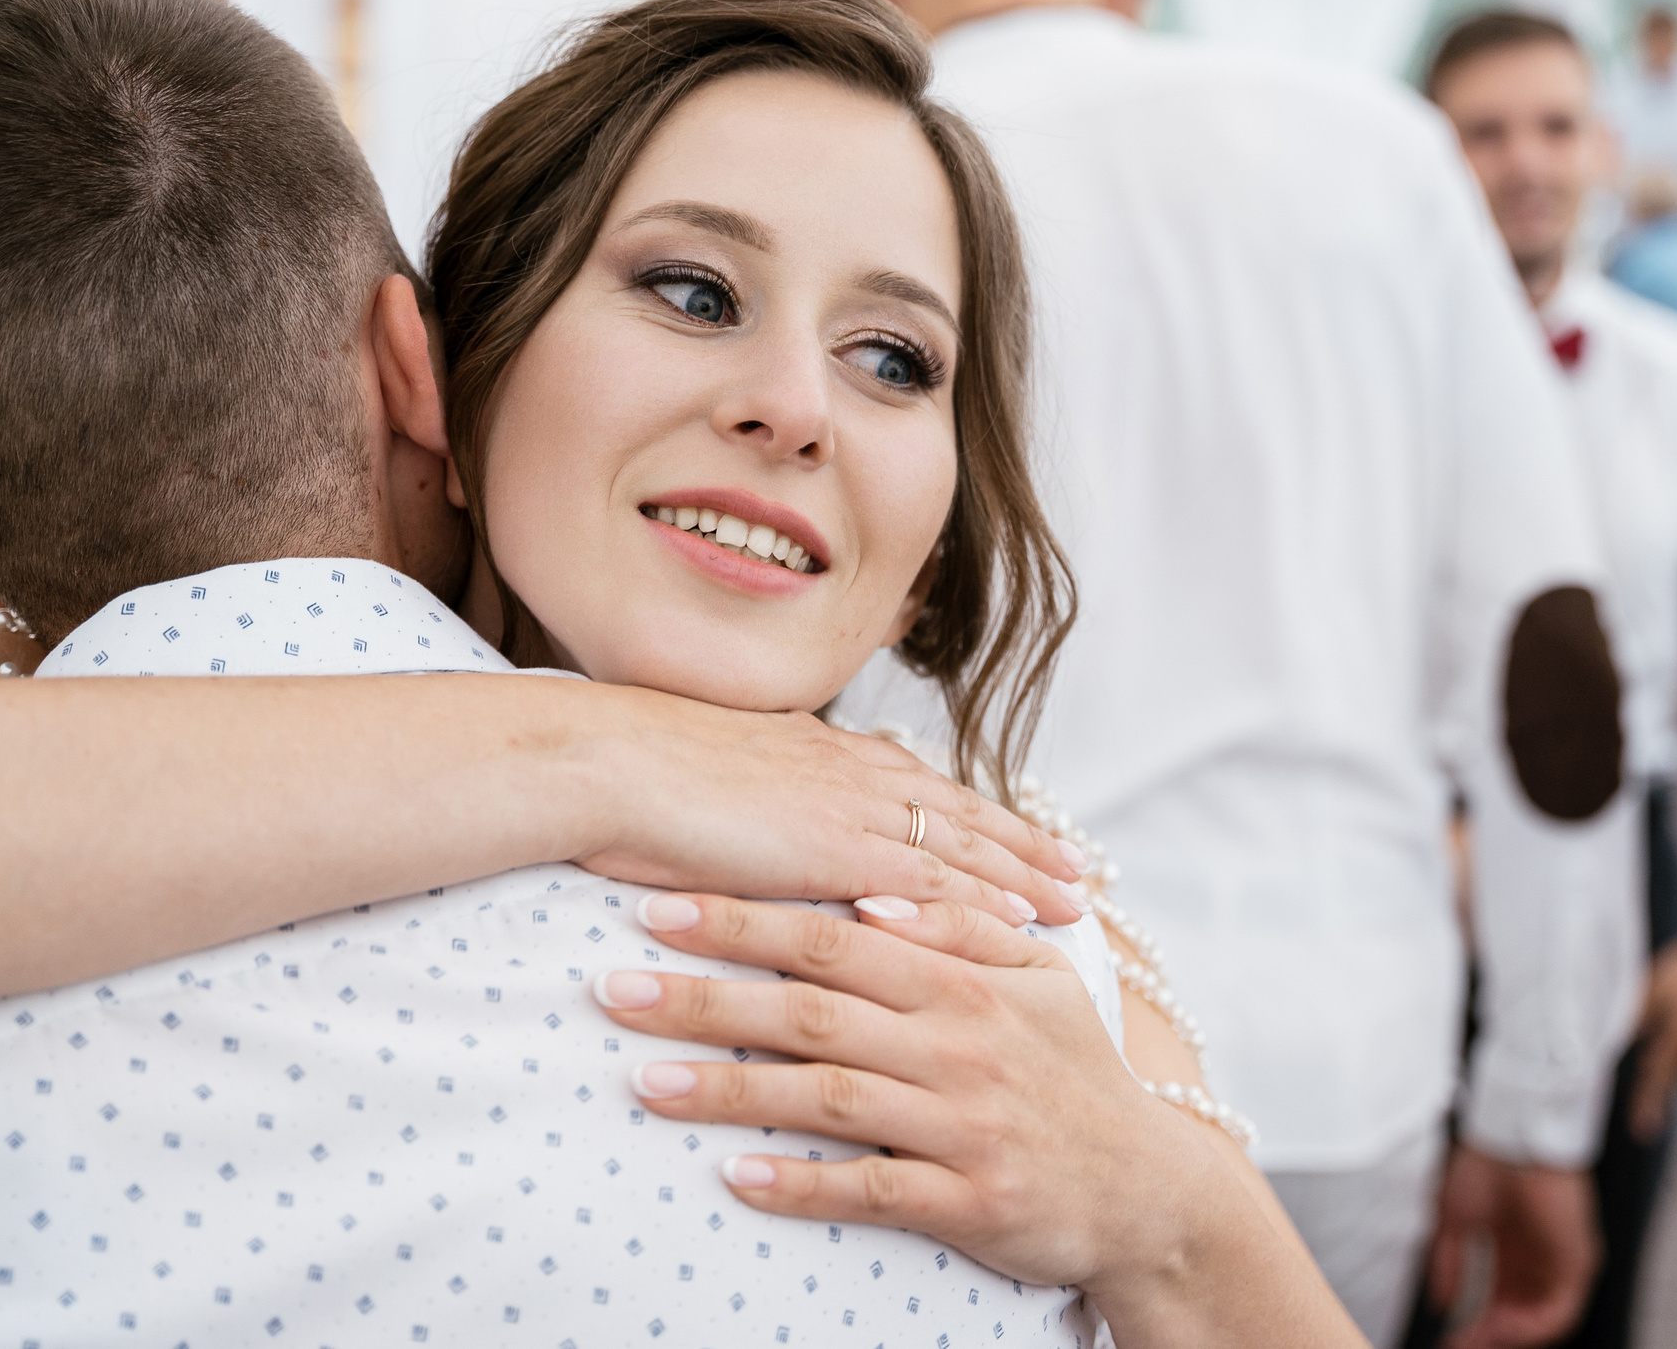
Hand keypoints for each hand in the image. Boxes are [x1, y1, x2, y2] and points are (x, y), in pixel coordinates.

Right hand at [573, 704, 1091, 927]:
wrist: (602, 761)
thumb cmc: (624, 775)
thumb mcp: (698, 779)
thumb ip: (740, 802)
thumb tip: (744, 821)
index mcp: (814, 750)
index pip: (910, 783)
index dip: (964, 811)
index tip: (1007, 829)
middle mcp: (846, 770)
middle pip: (956, 810)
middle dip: (1019, 842)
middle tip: (1075, 869)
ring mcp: (848, 807)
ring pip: (961, 845)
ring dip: (1022, 874)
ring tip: (1073, 902)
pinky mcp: (838, 849)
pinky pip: (931, 879)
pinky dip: (981, 902)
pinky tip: (1020, 926)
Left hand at [590, 892, 1360, 1347]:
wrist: (1149, 1188)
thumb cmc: (1073, 1073)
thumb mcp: (1038, 980)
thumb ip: (961, 928)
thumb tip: (873, 897)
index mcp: (965, 980)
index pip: (834, 938)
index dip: (743, 920)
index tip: (660, 907)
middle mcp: (956, 1044)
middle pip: (812, 1011)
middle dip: (708, 996)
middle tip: (615, 987)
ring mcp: (960, 1123)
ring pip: (825, 1098)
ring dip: (728, 1089)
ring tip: (643, 1081)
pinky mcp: (965, 1199)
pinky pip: (868, 1190)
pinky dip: (800, 1184)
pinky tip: (732, 1177)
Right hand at [1425, 1145, 1597, 1348]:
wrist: (1509, 1136)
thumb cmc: (1484, 1163)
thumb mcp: (1453, 1220)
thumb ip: (1448, 1264)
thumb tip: (1443, 1302)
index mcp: (1512, 1249)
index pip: (1498, 1301)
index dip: (1474, 1325)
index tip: (1449, 1340)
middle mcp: (1538, 1259)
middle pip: (1520, 1316)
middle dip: (1490, 1336)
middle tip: (1461, 1345)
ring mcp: (1559, 1262)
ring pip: (1541, 1319)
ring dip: (1509, 1336)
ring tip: (1479, 1339)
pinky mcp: (1577, 1261)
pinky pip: (1560, 1311)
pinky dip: (1532, 1327)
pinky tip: (1503, 1328)